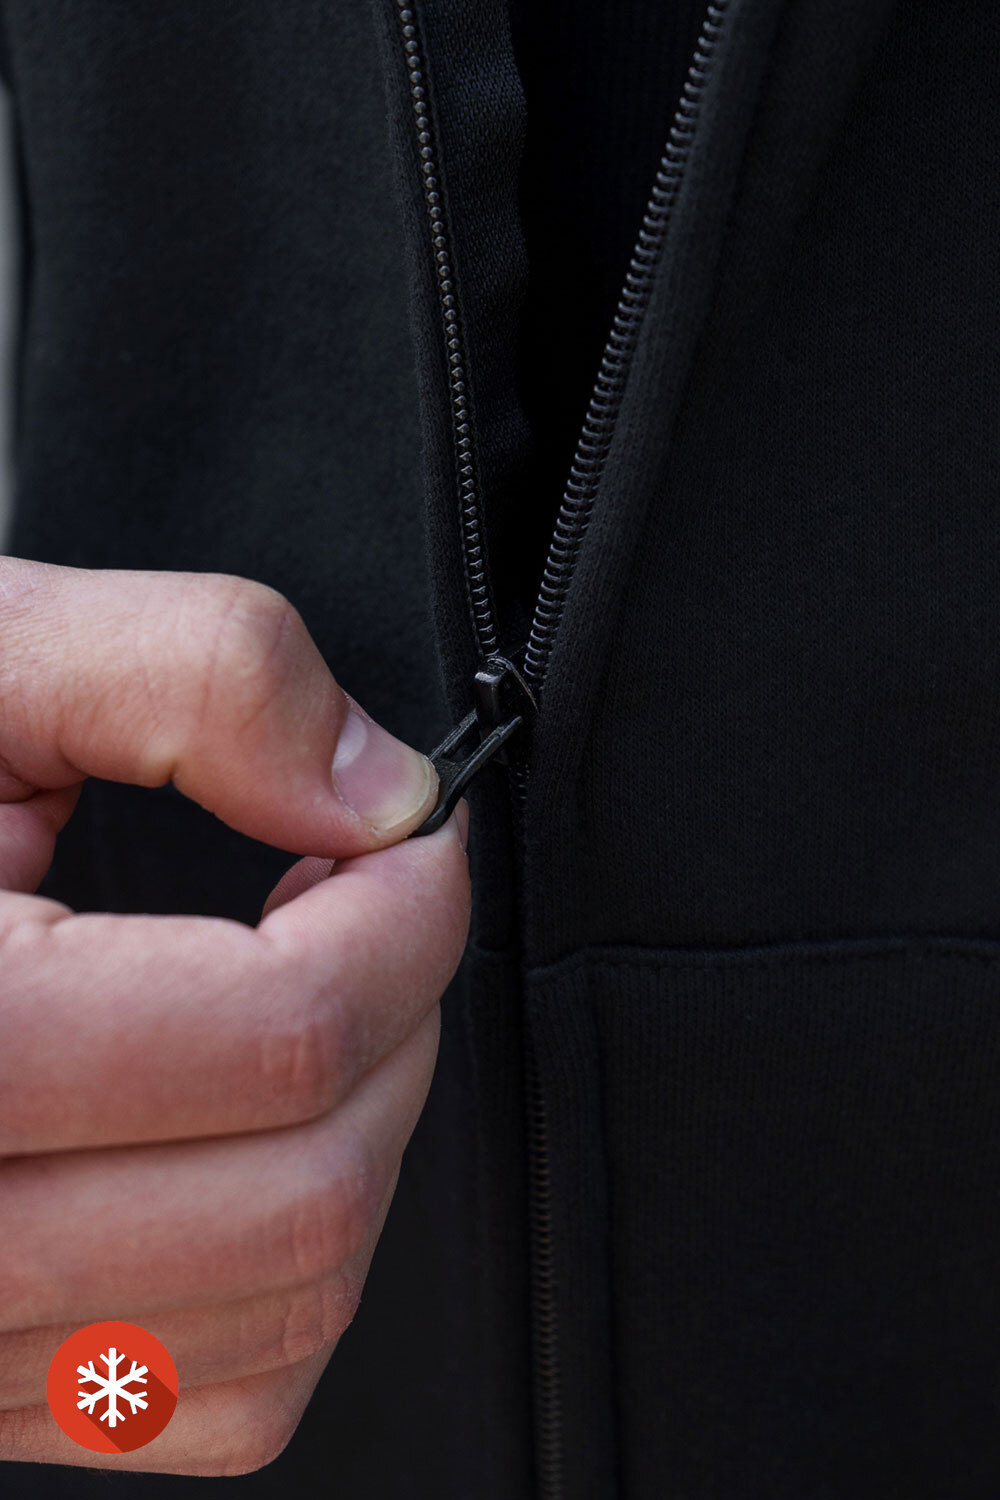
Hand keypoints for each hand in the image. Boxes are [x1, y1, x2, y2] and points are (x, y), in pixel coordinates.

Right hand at [0, 559, 470, 1474]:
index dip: (404, 914)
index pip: (274, 1030)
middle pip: (307, 1186)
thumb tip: (373, 788)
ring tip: (308, 1003)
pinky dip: (290, 1265)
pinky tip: (242, 1134)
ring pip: (290, 1308)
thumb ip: (191, 676)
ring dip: (358, 1132)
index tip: (413, 844)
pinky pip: (223, 1398)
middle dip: (396, 1019)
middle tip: (372, 913)